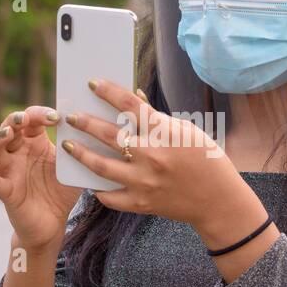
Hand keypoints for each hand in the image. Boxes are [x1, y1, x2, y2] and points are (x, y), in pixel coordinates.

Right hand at [0, 105, 81, 250]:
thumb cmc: (61, 191)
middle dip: (14, 119)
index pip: (31, 119)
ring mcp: (8, 171)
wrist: (53, 225)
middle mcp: (18, 153)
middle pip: (8, 127)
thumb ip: (78, 148)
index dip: (40, 114)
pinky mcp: (6, 192)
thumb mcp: (71, 167)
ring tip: (7, 134)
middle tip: (25, 118)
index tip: (57, 116)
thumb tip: (95, 127)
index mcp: (34, 142)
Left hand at [61, 78, 262, 236]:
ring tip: (68, 145)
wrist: (218, 201)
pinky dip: (98, 188)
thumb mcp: (187, 131)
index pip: (129, 106)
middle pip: (109, 134)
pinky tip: (89, 180)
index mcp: (164, 134)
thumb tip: (133, 99)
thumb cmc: (206, 160)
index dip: (109, 91)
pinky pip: (110, 196)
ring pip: (101, 166)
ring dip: (81, 153)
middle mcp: (151, 156)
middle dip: (85, 123)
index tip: (93, 83)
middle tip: (71, 116)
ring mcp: (144, 182)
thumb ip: (157, 117)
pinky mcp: (141, 203)